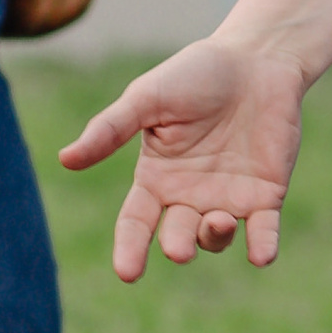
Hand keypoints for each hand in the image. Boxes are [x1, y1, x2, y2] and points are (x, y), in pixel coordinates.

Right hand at [60, 31, 306, 277]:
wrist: (256, 59)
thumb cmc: (196, 74)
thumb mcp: (147, 98)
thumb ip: (110, 129)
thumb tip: (65, 159)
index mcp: (156, 177)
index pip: (135, 222)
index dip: (129, 248)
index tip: (127, 273)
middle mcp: (189, 195)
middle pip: (177, 235)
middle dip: (176, 245)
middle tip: (177, 249)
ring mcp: (228, 198)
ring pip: (217, 237)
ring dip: (215, 239)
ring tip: (218, 221)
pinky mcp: (266, 194)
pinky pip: (264, 230)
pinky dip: (263, 246)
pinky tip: (262, 256)